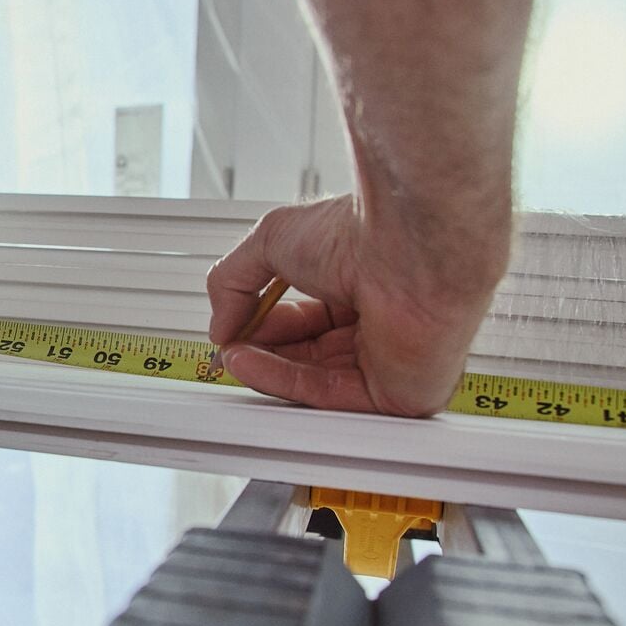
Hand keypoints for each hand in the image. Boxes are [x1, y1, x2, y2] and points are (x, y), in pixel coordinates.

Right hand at [206, 194, 502, 415]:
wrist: (405, 248)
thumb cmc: (363, 231)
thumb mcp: (270, 239)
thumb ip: (232, 281)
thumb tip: (220, 323)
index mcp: (360, 284)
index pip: (303, 317)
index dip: (262, 322)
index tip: (230, 324)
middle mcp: (379, 322)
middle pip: (305, 352)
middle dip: (259, 348)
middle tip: (228, 342)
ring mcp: (390, 359)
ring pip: (312, 377)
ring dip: (264, 366)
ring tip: (232, 352)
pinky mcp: (398, 391)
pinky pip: (330, 394)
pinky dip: (283, 381)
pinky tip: (249, 363)